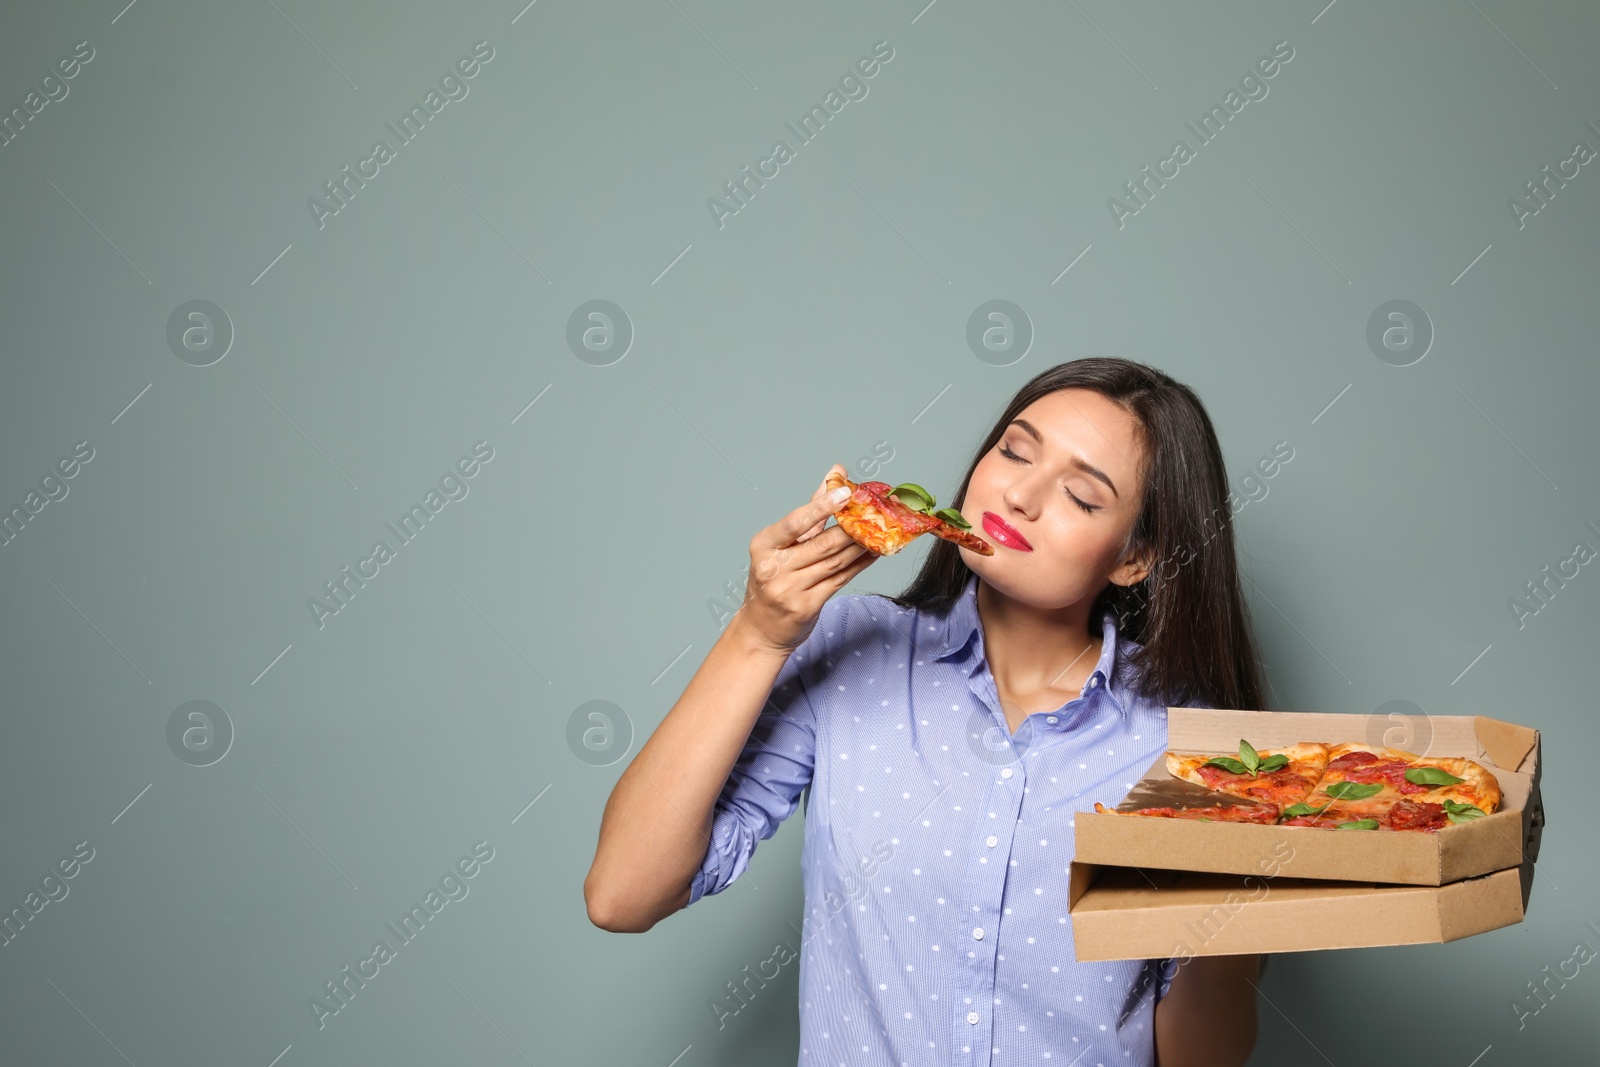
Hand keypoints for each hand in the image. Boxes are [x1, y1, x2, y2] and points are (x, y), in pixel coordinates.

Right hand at [737, 464, 876, 653]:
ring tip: (879, 531)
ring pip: (835, 562)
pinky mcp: (807, 607)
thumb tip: (834, 474)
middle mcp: (773, 568)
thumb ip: (810, 511)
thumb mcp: (781, 545)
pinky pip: (840, 580)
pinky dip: (859, 565)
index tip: (846, 491)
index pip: (795, 523)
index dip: (821, 506)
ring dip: (861, 546)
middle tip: (874, 512)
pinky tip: (872, 553)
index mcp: (763, 546)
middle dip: (852, 528)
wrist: (761, 628)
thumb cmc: (772, 579)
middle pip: (822, 544)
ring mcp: (790, 590)